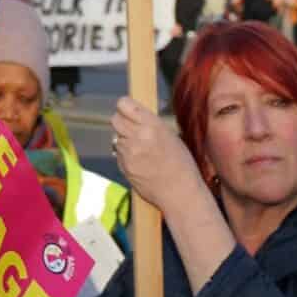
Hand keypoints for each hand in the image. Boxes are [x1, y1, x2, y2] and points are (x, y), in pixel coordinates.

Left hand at [109, 96, 208, 221]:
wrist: (180, 192)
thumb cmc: (181, 164)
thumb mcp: (170, 135)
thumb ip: (150, 124)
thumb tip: (134, 115)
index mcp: (152, 125)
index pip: (124, 104)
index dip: (125, 106)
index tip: (127, 109)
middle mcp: (137, 137)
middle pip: (115, 119)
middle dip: (122, 122)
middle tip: (131, 128)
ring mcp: (128, 153)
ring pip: (116, 138)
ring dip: (124, 140)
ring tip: (141, 149)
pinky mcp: (124, 167)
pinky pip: (119, 155)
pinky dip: (125, 156)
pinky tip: (140, 162)